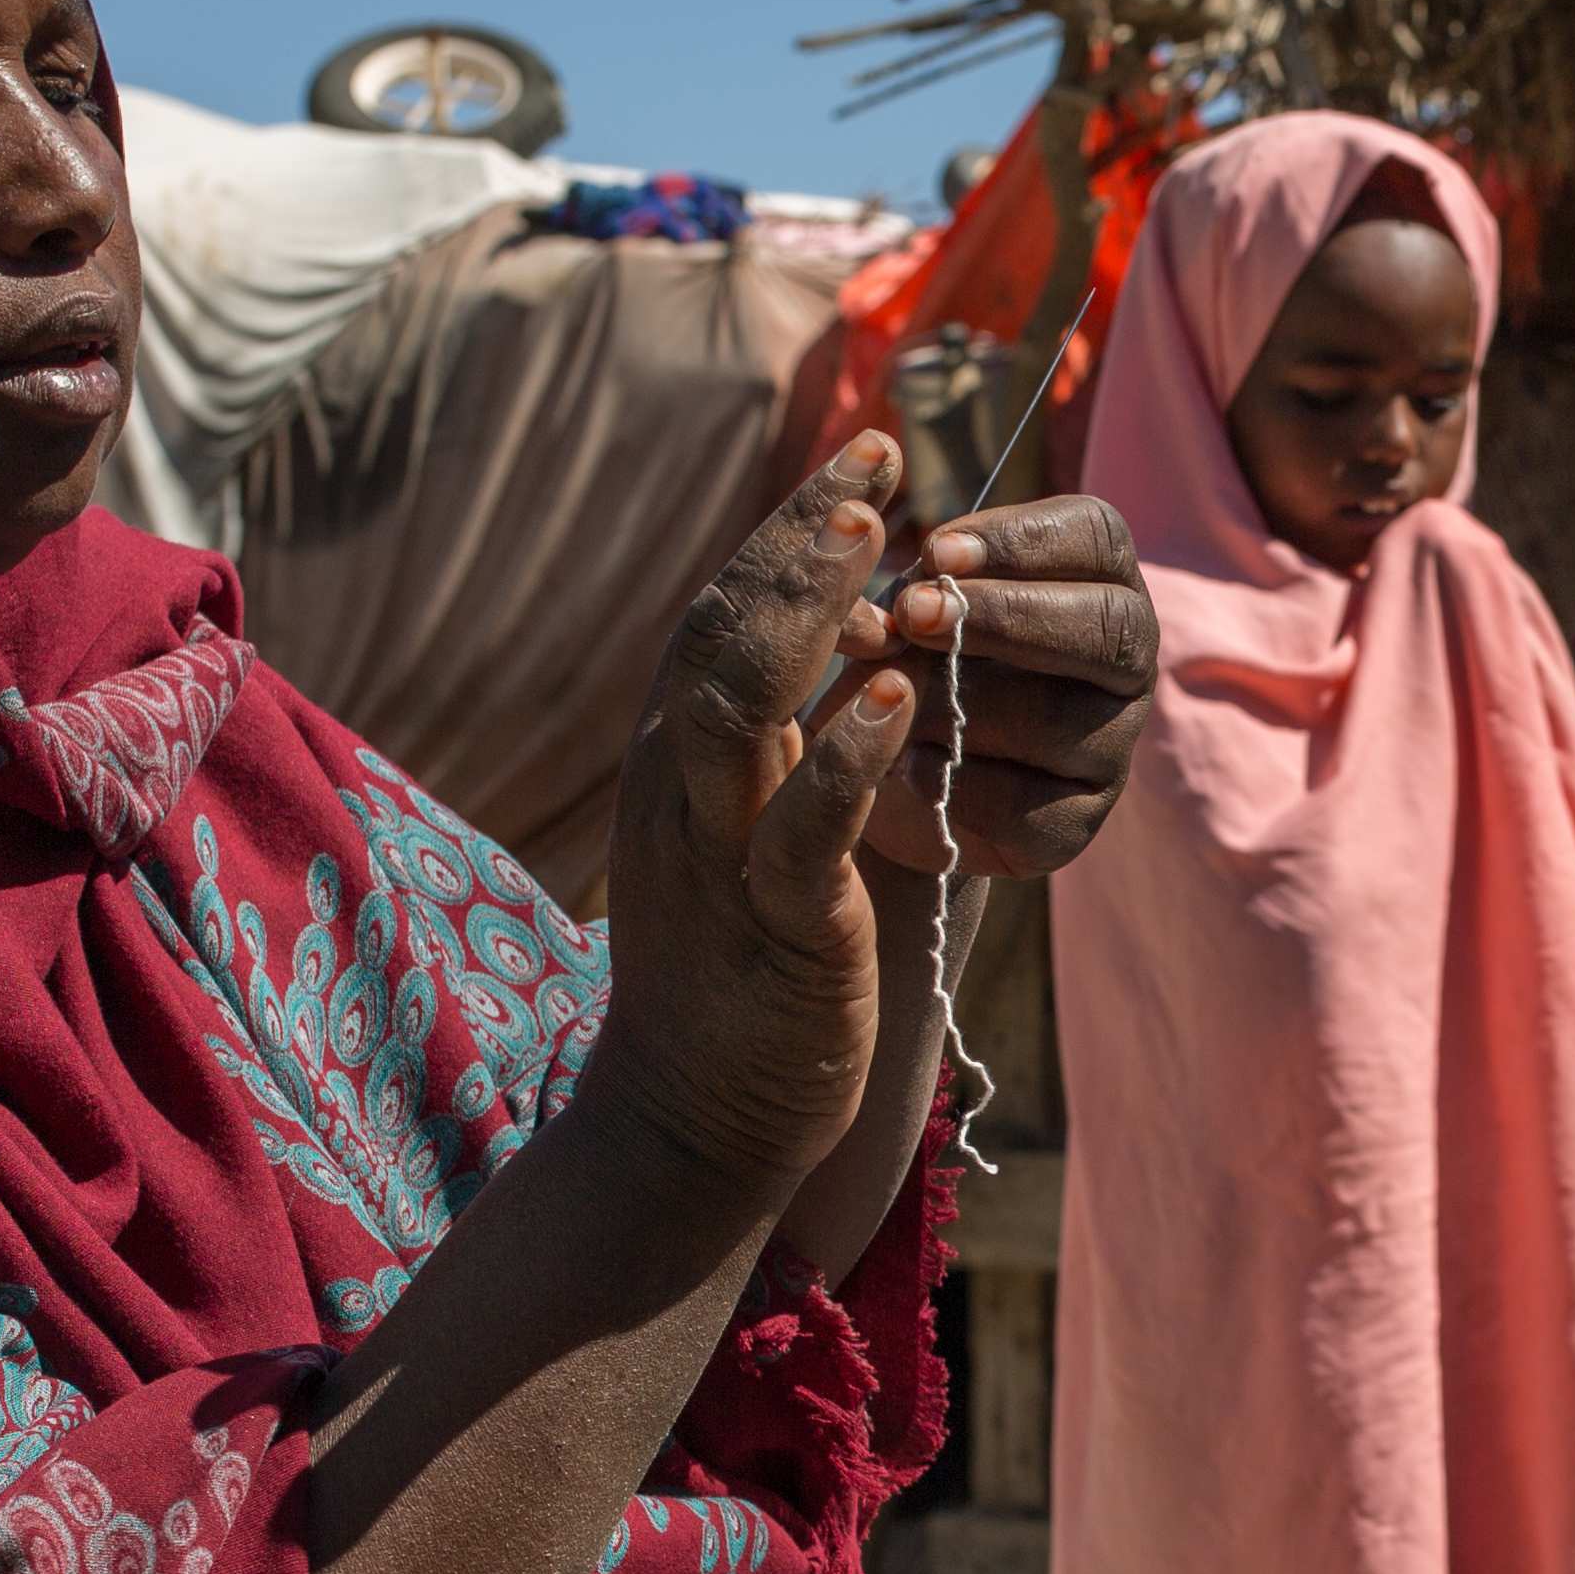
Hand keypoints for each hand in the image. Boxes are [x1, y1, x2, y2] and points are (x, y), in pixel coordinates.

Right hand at [588, 439, 926, 1200]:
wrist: (694, 1117)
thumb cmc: (741, 966)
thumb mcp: (748, 825)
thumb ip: (781, 733)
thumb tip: (850, 633)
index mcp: (679, 755)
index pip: (726, 608)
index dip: (794, 525)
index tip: (871, 456)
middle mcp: (681, 787)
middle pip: (722, 631)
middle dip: (798, 541)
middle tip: (877, 463)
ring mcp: (717, 854)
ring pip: (740, 708)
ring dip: (806, 616)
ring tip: (875, 539)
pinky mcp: (770, 928)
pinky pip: (799, 829)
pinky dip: (845, 758)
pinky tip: (894, 698)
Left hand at [843, 487, 1158, 880]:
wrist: (878, 782)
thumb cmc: (901, 665)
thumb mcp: (897, 613)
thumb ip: (908, 593)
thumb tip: (905, 606)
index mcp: (1095, 581)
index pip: (1096, 537)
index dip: (1020, 540)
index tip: (938, 551)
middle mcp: (1124, 661)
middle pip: (1110, 626)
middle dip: (1007, 615)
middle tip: (917, 615)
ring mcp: (1111, 747)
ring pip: (1060, 720)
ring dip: (962, 707)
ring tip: (893, 703)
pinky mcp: (1077, 823)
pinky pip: (1028, 805)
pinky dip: (957, 785)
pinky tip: (911, 769)